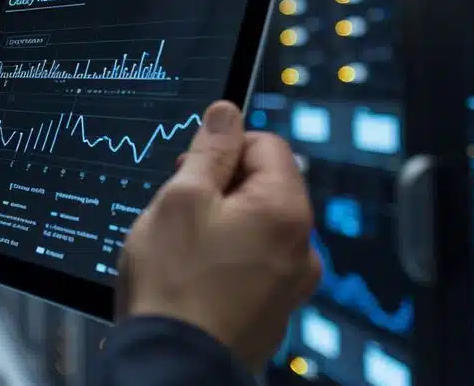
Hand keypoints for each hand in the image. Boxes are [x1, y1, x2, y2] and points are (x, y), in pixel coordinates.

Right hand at [116, 100, 320, 371]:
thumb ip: (209, 151)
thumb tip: (227, 113)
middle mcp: (302, 248)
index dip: (223, 148)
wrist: (171, 366)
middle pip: (262, 187)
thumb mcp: (181, 199)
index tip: (188, 168)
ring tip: (179, 250)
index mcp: (286, 211)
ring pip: (253, 228)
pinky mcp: (272, 312)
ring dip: (218, 227)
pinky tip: (191, 278)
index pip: (267, 144)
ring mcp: (290, 284)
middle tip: (177, 212)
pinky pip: (250, 265)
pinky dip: (223, 262)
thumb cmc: (173, 285)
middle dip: (218, 189)